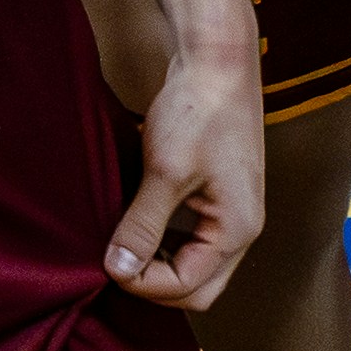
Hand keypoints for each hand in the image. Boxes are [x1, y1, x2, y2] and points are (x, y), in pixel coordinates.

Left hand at [106, 45, 266, 312]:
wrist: (219, 62)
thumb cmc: (199, 113)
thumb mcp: (165, 172)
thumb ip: (142, 226)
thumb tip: (118, 270)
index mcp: (238, 230)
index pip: (190, 287)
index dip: (144, 284)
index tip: (108, 263)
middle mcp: (243, 230)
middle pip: (200, 288)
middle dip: (156, 285)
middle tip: (115, 263)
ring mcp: (234, 214)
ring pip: (196, 267)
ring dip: (159, 265)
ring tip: (122, 246)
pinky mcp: (220, 199)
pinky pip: (193, 241)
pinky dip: (164, 244)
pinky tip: (136, 226)